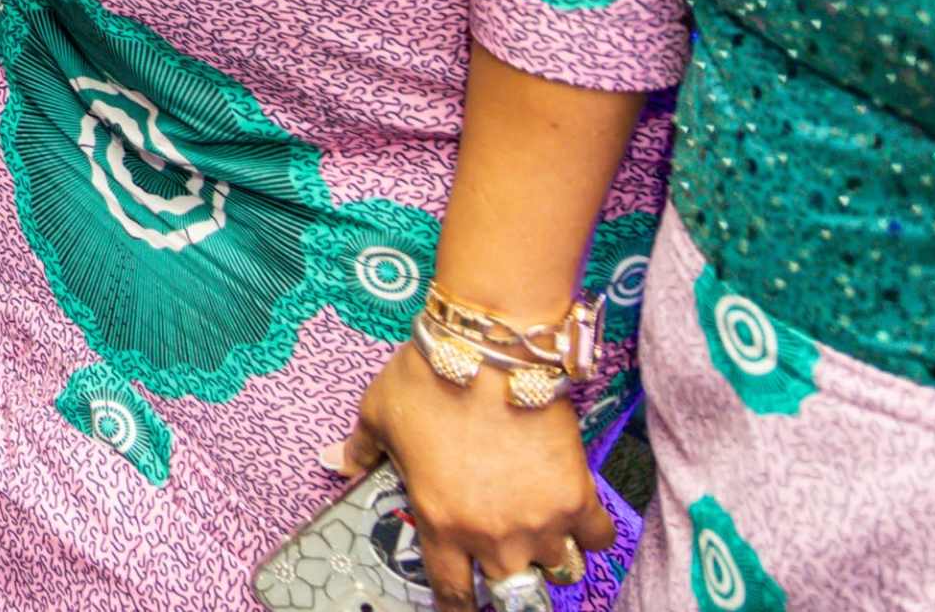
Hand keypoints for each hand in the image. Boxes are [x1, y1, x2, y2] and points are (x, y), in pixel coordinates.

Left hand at [332, 343, 614, 601]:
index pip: (452, 592)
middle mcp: (494, 534)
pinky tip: (579, 517)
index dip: (456, 604)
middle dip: (506, 582)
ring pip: (558, 569)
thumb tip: (335, 462)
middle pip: (512, 592)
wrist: (489, 348)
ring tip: (540, 534)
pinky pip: (599, 538)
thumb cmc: (428, 380)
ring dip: (549, 556)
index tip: (460, 605)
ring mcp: (541, 519)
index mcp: (440, 522)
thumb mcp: (378, 414)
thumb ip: (360, 449)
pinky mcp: (578, 495)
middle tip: (504, 563)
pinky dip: (592, 533)